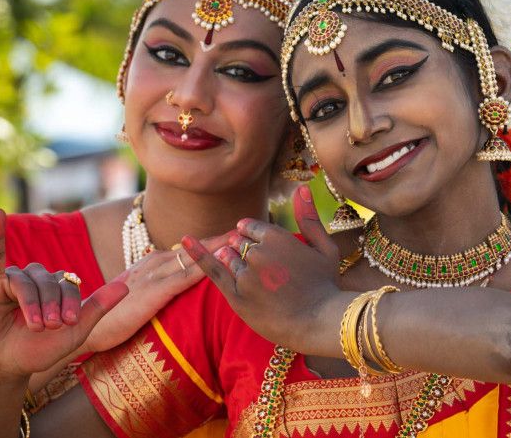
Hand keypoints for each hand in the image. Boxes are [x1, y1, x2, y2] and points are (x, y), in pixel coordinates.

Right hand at [0, 210, 128, 380]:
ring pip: (28, 282)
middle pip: (50, 282)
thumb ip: (99, 307)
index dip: (70, 304)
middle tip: (49, 328)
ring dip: (33, 304)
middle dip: (52, 305)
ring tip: (35, 326)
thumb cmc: (41, 349)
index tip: (68, 325)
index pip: (70, 285)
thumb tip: (127, 286)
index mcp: (60, 287)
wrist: (7, 366)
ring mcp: (16, 280)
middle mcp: (39, 279)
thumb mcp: (76, 331)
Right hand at [79, 233, 230, 352]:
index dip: (214, 242)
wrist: (85, 325)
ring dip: (218, 246)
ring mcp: (154, 275)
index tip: (238, 236)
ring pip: (193, 257)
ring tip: (242, 238)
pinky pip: (184, 277)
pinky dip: (205, 266)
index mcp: (153, 263)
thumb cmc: (113, 315)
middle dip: (222, 239)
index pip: (189, 250)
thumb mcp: (140, 294)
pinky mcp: (153, 292)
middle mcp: (155, 263)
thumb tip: (179, 285)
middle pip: (196, 247)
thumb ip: (159, 287)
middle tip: (250, 229)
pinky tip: (222, 260)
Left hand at [182, 186, 344, 353]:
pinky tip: (184, 240)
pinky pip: (212, 270)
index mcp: (278, 237)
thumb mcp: (324, 247)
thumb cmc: (326, 285)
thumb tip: (301, 187)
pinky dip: (197, 254)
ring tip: (257, 280)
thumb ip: (309, 217)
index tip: (266, 251)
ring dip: (235, 261)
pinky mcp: (236, 295)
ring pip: (228, 257)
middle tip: (268, 272)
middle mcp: (258, 252)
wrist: (318, 322)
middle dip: (245, 250)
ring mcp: (245, 274)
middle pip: (238, 241)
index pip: (250, 227)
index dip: (255, 237)